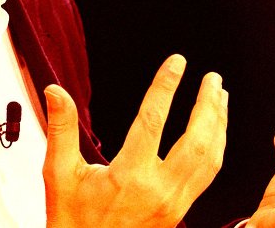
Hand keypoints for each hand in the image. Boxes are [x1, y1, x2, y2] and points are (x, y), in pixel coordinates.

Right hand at [44, 54, 226, 227]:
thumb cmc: (73, 220)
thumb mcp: (59, 173)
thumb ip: (61, 128)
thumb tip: (55, 91)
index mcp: (129, 177)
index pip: (153, 121)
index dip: (166, 87)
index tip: (177, 63)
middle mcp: (159, 191)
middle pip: (197, 141)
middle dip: (208, 105)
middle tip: (212, 78)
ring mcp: (174, 204)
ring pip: (210, 160)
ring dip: (219, 125)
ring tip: (220, 97)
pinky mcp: (180, 212)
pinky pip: (207, 176)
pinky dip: (216, 148)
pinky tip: (215, 133)